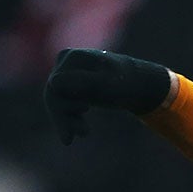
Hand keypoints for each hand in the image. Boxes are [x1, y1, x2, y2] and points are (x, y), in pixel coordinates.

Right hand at [45, 48, 173, 144]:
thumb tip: (54, 83)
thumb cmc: (126, 85)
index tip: (84, 113)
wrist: (139, 85)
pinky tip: (82, 129)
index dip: (62, 107)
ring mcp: (67, 71)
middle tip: (84, 133)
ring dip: (67, 119)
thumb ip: (84, 83)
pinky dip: (69, 117)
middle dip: (64, 116)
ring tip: (85, 132)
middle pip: (53, 93)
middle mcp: (66, 61)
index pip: (55, 87)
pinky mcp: (71, 81)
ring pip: (56, 99)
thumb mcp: (108, 86)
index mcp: (73, 58)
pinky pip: (62, 101)